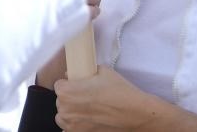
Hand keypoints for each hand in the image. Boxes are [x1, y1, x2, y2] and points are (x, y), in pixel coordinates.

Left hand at [54, 66, 168, 129]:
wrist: (138, 115)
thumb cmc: (120, 92)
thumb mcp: (102, 71)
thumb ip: (83, 72)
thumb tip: (73, 75)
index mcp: (65, 92)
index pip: (59, 85)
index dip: (69, 85)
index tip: (78, 86)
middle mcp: (65, 110)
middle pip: (61, 102)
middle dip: (71, 99)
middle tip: (87, 99)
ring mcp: (72, 126)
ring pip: (64, 118)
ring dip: (71, 114)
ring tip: (87, 112)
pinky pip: (70, 131)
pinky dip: (77, 127)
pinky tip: (88, 123)